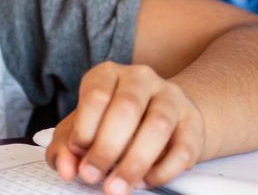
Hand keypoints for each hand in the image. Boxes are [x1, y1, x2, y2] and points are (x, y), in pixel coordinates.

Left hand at [46, 62, 205, 194]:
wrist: (160, 117)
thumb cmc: (112, 123)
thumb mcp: (82, 129)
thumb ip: (65, 147)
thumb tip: (65, 167)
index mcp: (109, 74)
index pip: (96, 95)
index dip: (84, 129)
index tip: (78, 155)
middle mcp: (141, 78)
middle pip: (127, 109)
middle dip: (106, 149)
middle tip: (92, 177)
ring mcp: (171, 97)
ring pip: (158, 126)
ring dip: (134, 163)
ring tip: (117, 187)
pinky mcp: (192, 122)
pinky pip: (183, 148)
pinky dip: (162, 171)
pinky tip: (144, 181)